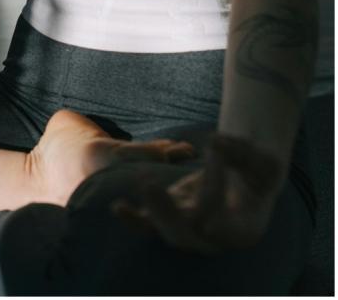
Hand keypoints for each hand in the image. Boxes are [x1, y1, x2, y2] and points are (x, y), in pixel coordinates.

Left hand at [110, 132, 284, 254]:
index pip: (232, 231)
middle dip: (171, 213)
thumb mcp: (263, 160)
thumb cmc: (258, 171)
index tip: (208, 224)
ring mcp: (189, 231)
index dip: (221, 230)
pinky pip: (149, 225)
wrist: (242, 177)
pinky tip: (118, 207)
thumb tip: (215, 141)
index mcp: (245, 230)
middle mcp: (215, 238)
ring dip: (154, 210)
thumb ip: (243, 153)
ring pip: (168, 231)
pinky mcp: (169, 219)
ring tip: (145, 183)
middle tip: (152, 186)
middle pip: (191, 234)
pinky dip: (134, 219)